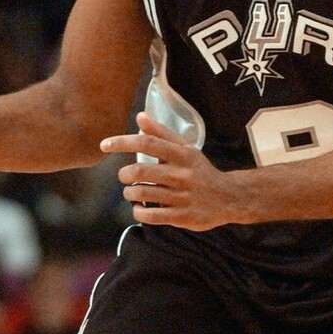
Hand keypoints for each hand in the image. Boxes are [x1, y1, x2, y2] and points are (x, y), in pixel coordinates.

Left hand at [100, 111, 237, 230]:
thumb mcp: (184, 149)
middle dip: (124, 175)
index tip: (104, 145)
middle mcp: (182, 174)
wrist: (228, 197)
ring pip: (142, 194)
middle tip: (124, 177)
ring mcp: (182, 196)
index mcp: (181, 154)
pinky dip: (138, 212)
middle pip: (140, 171)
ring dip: (130, 194)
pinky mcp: (182, 216)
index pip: (147, 143)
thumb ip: (161, 133)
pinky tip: (139, 208)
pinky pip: (151, 216)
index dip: (122, 142)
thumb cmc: (199, 170)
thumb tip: (140, 116)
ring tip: (131, 192)